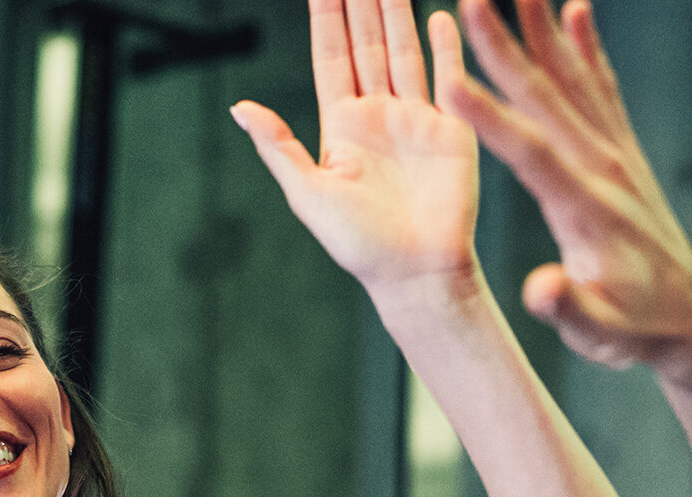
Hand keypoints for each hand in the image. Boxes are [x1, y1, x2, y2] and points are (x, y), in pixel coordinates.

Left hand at [231, 0, 480, 294]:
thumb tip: (239, 107)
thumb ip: (277, 146)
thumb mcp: (307, 194)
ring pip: (404, 51)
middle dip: (362, 2)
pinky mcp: (452, 131)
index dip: (326, 17)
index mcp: (343, 126)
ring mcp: (417, 119)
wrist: (416, 274)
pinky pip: (447, 79)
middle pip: (367, 43)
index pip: (332, 56)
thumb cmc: (360, 245)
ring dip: (398, 12)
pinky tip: (439, 16)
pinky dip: (445, 48)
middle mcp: (380, 115)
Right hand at [443, 0, 691, 377]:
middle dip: (507, 46)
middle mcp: (604, 170)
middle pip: (549, 99)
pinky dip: (588, 48)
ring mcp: (616, 155)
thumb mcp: (601, 333)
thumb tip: (540, 289)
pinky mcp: (623, 152)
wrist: (691, 314)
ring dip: (543, 30)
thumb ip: (569, 308)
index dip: (491, 121)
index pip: (532, 156)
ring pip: (574, 80)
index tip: (451, 82)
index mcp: (586, 210)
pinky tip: (576, 11)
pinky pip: (603, 89)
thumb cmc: (637, 327)